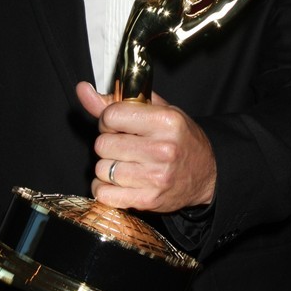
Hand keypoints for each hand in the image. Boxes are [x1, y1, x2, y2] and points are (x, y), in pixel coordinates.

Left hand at [76, 81, 215, 213]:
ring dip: (107, 167)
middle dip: (107, 144)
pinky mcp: (149, 200)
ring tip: (124, 163)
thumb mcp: (157, 112)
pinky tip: (117, 181)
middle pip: (103, 144)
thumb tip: (82, 90)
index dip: (108, 120)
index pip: (112, 116)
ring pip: (102, 169)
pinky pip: (104, 193)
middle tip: (122, 145)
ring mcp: (156, 177)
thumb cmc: (180, 139)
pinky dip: (104, 188)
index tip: (117, 125)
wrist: (207, 175)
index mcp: (166, 121)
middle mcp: (163, 149)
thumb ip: (116, 101)